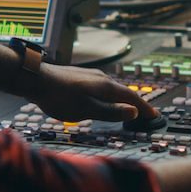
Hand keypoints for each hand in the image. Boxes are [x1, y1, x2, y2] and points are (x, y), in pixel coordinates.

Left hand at [29, 63, 158, 122]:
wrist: (36, 79)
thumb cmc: (60, 97)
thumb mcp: (87, 110)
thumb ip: (110, 112)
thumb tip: (133, 112)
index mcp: (106, 87)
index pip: (132, 98)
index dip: (144, 108)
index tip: (154, 115)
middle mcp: (102, 78)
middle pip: (124, 92)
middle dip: (135, 104)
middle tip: (145, 114)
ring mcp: (91, 75)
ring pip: (113, 89)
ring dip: (123, 99)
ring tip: (128, 108)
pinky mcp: (81, 77)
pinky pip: (103, 87)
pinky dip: (111, 95)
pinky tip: (104, 99)